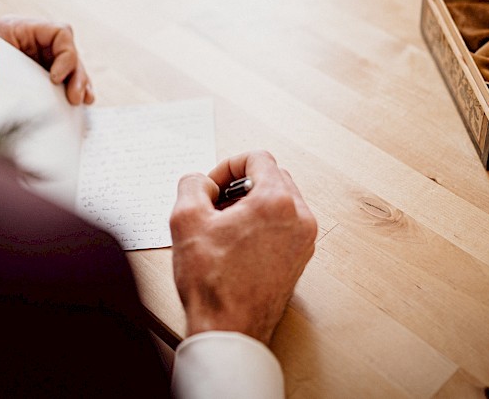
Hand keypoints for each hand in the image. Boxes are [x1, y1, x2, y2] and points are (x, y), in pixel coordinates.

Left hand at [0, 15, 93, 103]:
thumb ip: (20, 85)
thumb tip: (50, 100)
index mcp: (16, 28)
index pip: (59, 32)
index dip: (67, 54)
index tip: (56, 79)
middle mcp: (28, 40)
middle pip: (67, 50)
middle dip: (76, 74)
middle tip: (75, 98)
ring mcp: (31, 57)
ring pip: (67, 65)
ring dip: (78, 82)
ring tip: (81, 101)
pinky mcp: (31, 75)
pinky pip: (59, 78)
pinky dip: (69, 88)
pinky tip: (78, 102)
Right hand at [169, 151, 317, 344]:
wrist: (230, 330)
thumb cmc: (213, 284)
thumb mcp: (185, 220)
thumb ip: (192, 184)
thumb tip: (202, 182)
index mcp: (276, 202)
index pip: (258, 158)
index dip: (228, 165)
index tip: (213, 185)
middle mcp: (299, 218)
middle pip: (273, 176)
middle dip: (242, 183)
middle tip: (216, 204)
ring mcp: (303, 241)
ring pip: (281, 201)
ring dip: (253, 203)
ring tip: (224, 225)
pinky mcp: (300, 259)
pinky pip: (285, 225)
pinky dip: (263, 223)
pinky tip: (236, 243)